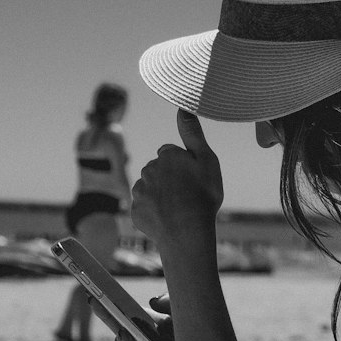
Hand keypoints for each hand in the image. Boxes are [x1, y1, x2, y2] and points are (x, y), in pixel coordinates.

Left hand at [130, 110, 222, 244]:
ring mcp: (140, 191)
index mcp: (167, 156)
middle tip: (186, 194)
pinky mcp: (135, 211)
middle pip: (158, 170)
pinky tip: (166, 220)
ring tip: (177, 209)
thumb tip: (183, 106)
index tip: (193, 178)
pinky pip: (144, 208)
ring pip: (149, 188)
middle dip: (168, 178)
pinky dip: (153, 212)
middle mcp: (149, 169)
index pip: (171, 154)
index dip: (183, 165)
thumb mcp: (206, 160)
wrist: (187, 233)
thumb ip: (193, 133)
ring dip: (159, 195)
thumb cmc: (202, 196)